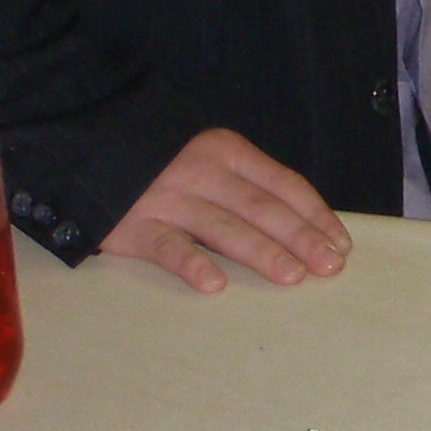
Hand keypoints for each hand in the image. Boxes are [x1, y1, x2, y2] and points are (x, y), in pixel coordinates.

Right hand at [100, 126, 351, 292]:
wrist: (90, 145)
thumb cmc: (165, 162)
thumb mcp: (210, 157)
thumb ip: (249, 185)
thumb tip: (306, 227)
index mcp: (228, 152)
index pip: (283, 184)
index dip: (314, 214)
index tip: (340, 244)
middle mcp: (202, 172)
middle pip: (260, 207)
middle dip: (299, 237)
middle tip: (329, 266)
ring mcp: (168, 198)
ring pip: (222, 228)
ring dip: (261, 252)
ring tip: (292, 275)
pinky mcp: (134, 226)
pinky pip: (167, 247)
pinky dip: (191, 264)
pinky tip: (215, 285)